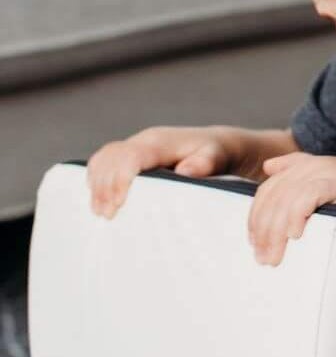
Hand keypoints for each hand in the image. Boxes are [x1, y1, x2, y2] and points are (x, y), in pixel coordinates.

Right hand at [87, 126, 234, 218]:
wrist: (217, 145)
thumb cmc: (217, 155)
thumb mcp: (217, 158)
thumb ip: (204, 164)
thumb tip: (185, 172)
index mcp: (161, 142)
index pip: (131, 156)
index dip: (120, 178)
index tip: (118, 204)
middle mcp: (145, 140)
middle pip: (111, 158)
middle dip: (104, 186)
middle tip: (106, 216)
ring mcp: (136, 146)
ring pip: (104, 158)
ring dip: (97, 184)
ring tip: (100, 212)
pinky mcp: (132, 154)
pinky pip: (105, 161)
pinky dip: (97, 179)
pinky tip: (99, 199)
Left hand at [249, 153, 335, 266]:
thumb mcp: (326, 187)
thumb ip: (299, 177)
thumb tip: (268, 169)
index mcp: (302, 167)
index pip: (267, 192)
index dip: (256, 220)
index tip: (254, 247)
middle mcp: (309, 166)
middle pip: (272, 198)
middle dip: (263, 231)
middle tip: (263, 259)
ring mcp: (324, 170)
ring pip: (285, 200)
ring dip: (275, 232)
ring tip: (274, 257)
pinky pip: (307, 197)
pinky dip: (296, 217)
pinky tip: (294, 236)